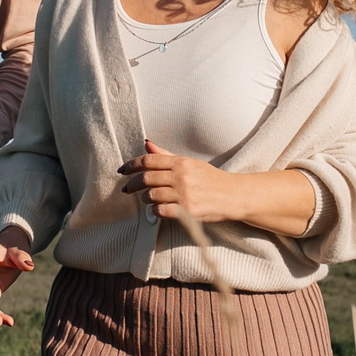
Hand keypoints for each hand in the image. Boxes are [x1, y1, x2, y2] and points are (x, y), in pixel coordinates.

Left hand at [118, 140, 240, 223]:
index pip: (149, 160)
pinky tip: (156, 209)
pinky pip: (160, 211)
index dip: (131, 165)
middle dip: (132, 184)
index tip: (122, 171)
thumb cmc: (210, 179)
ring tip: (146, 199)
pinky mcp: (187, 211)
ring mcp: (184, 194)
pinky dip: (154, 211)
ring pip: (151, 196)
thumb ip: (166, 155)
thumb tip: (146, 143)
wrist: (233, 196)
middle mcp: (181, 177)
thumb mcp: (190, 163)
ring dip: (144, 199)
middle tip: (126, 189)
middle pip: (146, 178)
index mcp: (181, 163)